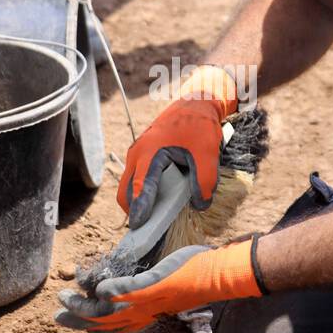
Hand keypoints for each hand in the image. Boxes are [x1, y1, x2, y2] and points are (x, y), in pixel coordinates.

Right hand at [55, 240, 261, 332]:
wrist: (215, 277)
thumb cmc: (192, 277)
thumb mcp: (163, 287)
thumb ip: (143, 288)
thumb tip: (125, 285)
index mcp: (143, 315)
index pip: (111, 326)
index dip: (88, 326)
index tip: (70, 321)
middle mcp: (143, 313)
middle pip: (103, 322)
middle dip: (77, 320)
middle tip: (57, 314)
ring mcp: (148, 300)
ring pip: (109, 310)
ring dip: (85, 306)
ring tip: (66, 298)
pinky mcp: (155, 285)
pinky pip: (129, 290)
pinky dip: (113, 291)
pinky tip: (98, 289)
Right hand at [118, 65, 236, 228]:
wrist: (195, 102)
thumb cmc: (199, 126)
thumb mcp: (207, 154)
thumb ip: (204, 182)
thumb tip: (199, 205)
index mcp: (149, 153)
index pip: (139, 188)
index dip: (139, 209)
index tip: (139, 227)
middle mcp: (137, 154)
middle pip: (125, 191)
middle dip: (134, 211)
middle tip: (149, 229)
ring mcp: (137, 154)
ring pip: (130, 186)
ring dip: (139, 202)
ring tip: (157, 217)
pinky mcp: (142, 155)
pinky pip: (137, 179)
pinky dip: (143, 192)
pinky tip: (161, 200)